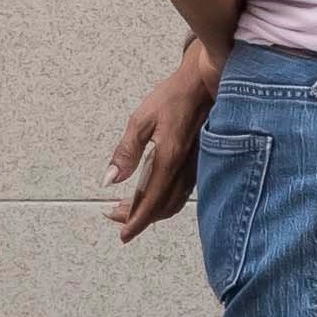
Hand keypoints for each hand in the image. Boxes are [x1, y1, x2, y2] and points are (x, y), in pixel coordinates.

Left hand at [107, 48, 218, 241]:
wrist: (206, 82)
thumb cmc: (174, 96)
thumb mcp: (141, 120)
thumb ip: (125, 152)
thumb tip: (109, 179)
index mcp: (170, 159)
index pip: (151, 202)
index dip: (136, 221)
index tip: (123, 234)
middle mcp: (186, 169)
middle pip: (162, 207)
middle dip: (139, 217)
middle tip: (116, 216)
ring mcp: (196, 167)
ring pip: (174, 202)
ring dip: (152, 210)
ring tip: (129, 206)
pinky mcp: (200, 163)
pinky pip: (183, 192)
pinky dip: (165, 200)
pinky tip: (153, 192)